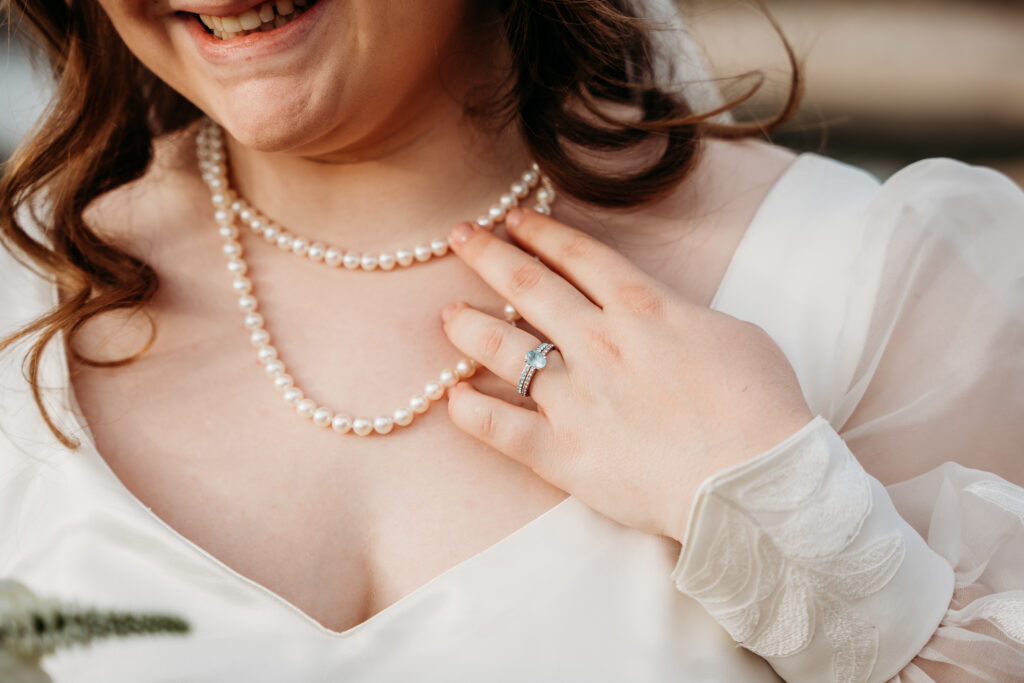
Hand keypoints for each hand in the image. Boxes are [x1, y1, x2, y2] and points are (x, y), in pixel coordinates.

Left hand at [441, 208, 813, 543]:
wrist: (755, 482)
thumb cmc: (762, 407)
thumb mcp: (736, 334)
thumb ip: (683, 315)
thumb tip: (659, 314)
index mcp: (644, 308)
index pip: (578, 256)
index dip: (540, 232)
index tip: (514, 219)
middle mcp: (599, 343)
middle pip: (529, 285)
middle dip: (487, 254)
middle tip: (460, 237)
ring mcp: (576, 398)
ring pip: (503, 348)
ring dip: (469, 325)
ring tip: (449, 314)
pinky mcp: (563, 453)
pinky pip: (499, 427)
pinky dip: (470, 411)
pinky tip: (455, 397)